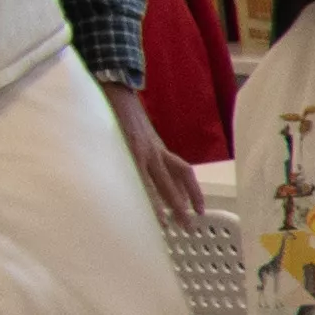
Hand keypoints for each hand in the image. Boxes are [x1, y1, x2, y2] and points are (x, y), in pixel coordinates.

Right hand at [96, 80, 205, 229]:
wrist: (115, 87)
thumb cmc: (120, 111)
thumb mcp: (135, 133)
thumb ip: (139, 150)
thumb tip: (137, 167)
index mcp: (158, 147)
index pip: (183, 172)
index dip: (193, 190)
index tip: (199, 209)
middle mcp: (157, 150)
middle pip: (179, 179)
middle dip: (185, 203)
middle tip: (190, 227)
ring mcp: (146, 149)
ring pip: (164, 182)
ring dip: (171, 205)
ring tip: (173, 226)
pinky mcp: (132, 148)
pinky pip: (142, 177)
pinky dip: (148, 196)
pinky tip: (150, 211)